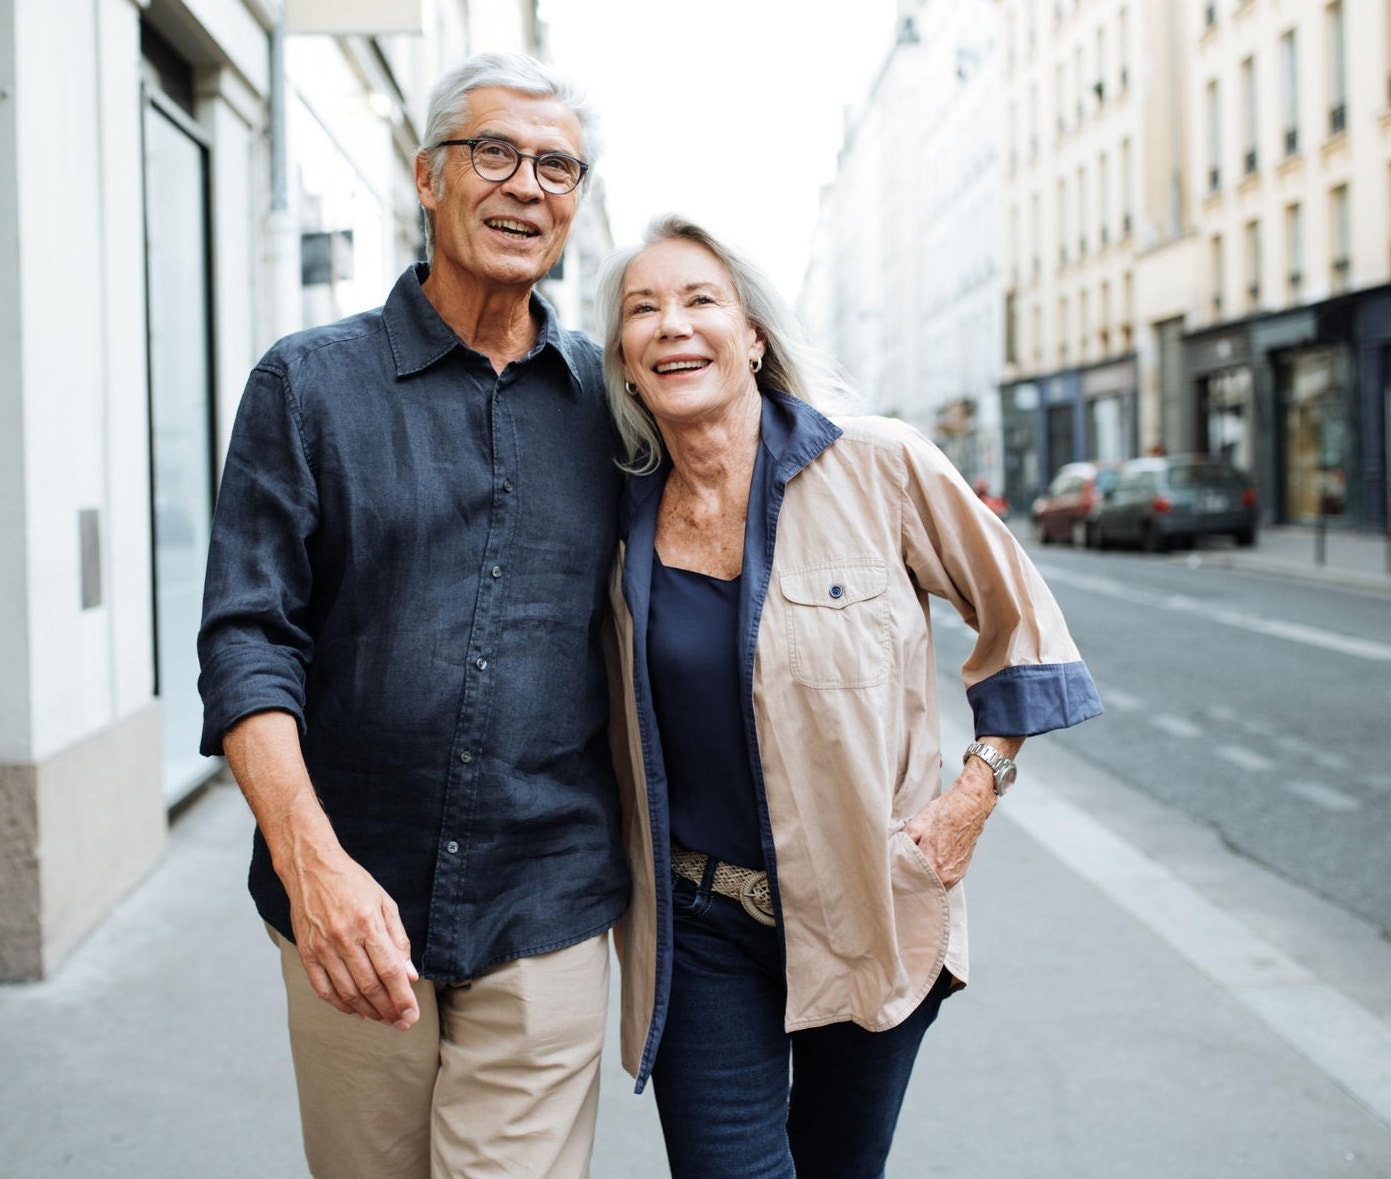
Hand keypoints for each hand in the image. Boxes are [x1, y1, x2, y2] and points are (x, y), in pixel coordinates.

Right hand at [284, 844, 420, 1029]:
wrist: (311, 867)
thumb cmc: (353, 884)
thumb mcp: (385, 902)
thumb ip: (398, 939)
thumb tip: (410, 975)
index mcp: (368, 922)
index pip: (390, 970)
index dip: (402, 997)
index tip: (412, 1014)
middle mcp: (344, 937)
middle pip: (370, 985)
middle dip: (389, 1010)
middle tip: (402, 1023)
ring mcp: (322, 947)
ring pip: (348, 992)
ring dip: (368, 1011)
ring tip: (383, 1020)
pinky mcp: (306, 952)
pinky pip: (323, 989)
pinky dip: (340, 1005)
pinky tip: (356, 1011)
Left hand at [904, 770, 995, 890]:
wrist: (968, 806)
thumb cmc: (942, 814)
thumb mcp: (914, 827)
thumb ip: (903, 848)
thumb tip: (893, 860)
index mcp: (933, 867)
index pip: (912, 886)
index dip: (901, 883)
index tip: (894, 879)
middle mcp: (947, 877)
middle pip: (924, 889)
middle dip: (912, 883)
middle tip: (901, 875)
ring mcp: (956, 875)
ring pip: (935, 885)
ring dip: (925, 879)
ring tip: (916, 866)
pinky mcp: (961, 871)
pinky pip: (944, 879)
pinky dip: (935, 874)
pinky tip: (930, 861)